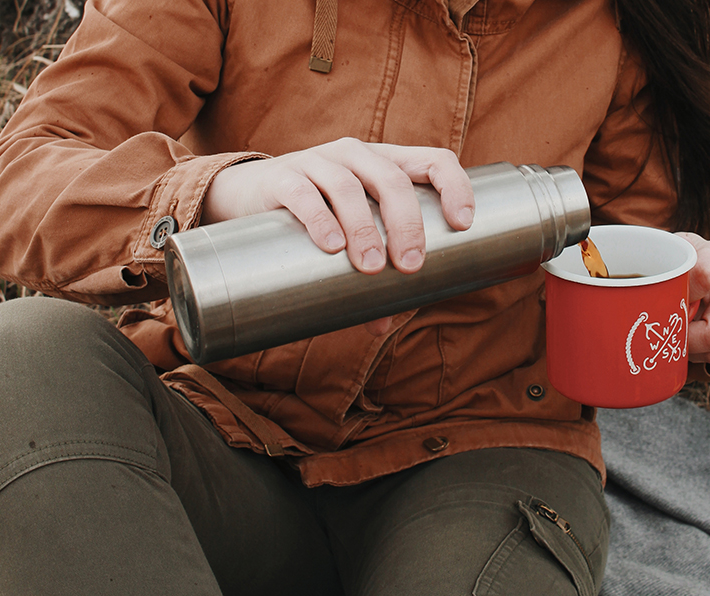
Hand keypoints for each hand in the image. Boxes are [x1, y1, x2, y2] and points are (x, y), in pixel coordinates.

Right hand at [203, 138, 474, 334]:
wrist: (246, 195)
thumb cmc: (317, 217)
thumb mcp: (350, 236)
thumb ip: (369, 278)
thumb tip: (380, 325)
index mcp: (386, 163)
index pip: (434, 160)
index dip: (455, 187)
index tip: (462, 225)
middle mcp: (356, 156)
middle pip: (392, 179)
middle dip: (407, 224)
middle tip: (410, 266)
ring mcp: (318, 161)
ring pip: (349, 187)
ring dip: (364, 229)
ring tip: (370, 266)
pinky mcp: (282, 177)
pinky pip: (304, 194)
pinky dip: (320, 220)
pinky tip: (330, 246)